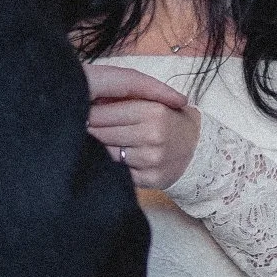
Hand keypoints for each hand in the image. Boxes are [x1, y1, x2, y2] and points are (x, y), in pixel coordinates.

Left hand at [84, 63, 201, 192]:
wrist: (198, 148)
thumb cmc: (168, 120)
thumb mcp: (152, 101)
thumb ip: (125, 97)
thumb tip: (86, 101)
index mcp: (152, 110)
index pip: (105, 113)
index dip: (87, 114)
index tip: (78, 113)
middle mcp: (153, 135)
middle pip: (103, 134)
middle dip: (89, 130)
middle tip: (79, 127)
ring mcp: (152, 159)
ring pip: (108, 154)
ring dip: (97, 148)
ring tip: (92, 142)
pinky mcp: (151, 179)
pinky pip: (120, 172)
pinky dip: (111, 166)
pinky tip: (106, 160)